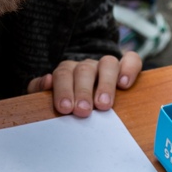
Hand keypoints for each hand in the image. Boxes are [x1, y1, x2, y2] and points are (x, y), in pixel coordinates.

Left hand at [26, 53, 141, 116]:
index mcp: (67, 71)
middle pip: (84, 71)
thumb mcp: (49, 97)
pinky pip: (131, 60)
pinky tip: (124, 84)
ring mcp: (106, 66)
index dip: (63, 90)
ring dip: (105, 84)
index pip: (63, 74)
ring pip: (108, 63)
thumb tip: (46, 81)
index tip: (65, 108)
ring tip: (104, 105)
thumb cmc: (68, 102)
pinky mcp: (126, 68)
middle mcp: (86, 66)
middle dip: (83, 92)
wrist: (85, 95)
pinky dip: (129, 69)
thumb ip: (39, 89)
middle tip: (82, 111)